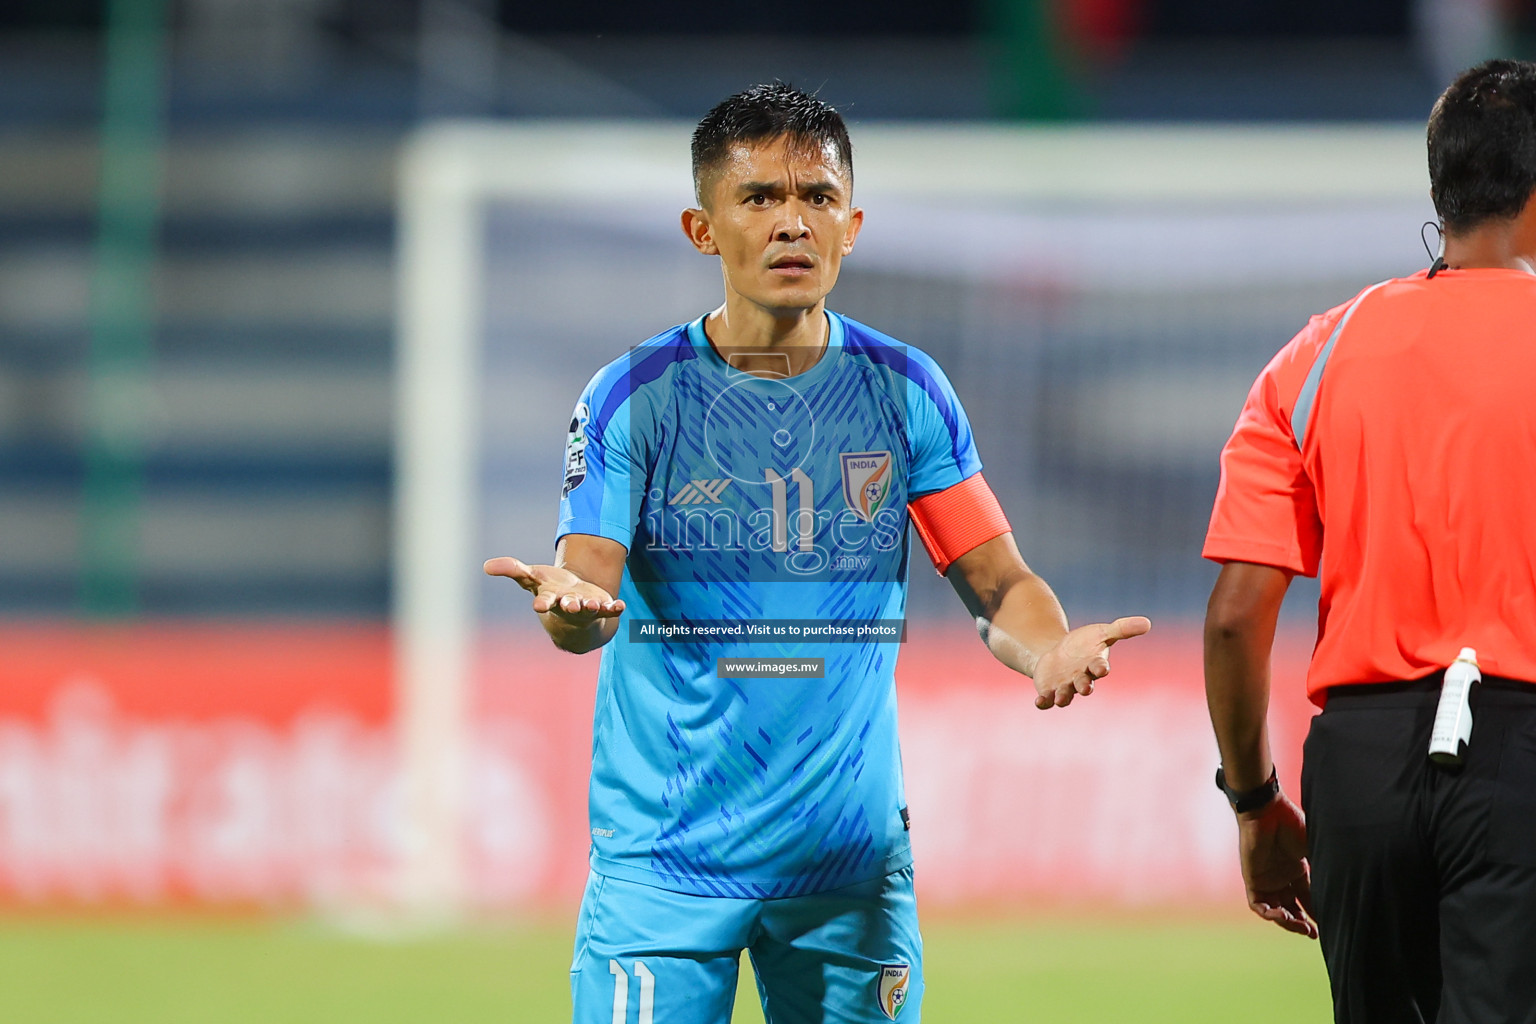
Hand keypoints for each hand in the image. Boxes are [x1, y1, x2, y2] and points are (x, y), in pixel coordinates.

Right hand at [483, 556, 624, 622]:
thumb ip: (512, 570)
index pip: (544, 601)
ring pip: (588, 610)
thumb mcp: (532, 578)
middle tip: (571, 605)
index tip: (539, 606)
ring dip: (592, 608)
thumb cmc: (551, 590)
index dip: (542, 603)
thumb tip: (486, 565)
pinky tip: (620, 606)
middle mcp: (567, 606)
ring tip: (595, 605)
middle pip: (568, 606)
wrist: (574, 607)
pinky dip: (614, 609)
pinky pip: (609, 610)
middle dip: (570, 605)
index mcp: (550, 599)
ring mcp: (585, 609)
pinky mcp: (602, 608)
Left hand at [1030, 616, 1150, 708]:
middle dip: (1084, 686)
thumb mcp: (1102, 633)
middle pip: (1084, 684)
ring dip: (1063, 697)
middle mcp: (1081, 678)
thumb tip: (1148, 622)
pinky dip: (1044, 702)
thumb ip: (1123, 629)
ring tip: (1060, 698)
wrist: (1059, 655)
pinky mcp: (1049, 690)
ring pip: (1065, 695)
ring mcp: (1065, 686)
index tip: (1101, 668)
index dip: (1100, 668)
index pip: (1099, 667)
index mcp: (1094, 665)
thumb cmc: (1085, 644)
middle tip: (1085, 688)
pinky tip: (1039, 701)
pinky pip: (1047, 700)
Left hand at [1237, 793, 1316, 938]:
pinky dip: (1269, 914)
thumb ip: (1325, 866)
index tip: (1327, 925)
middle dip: (1302, 923)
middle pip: (1291, 908)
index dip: (1315, 912)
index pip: (1307, 898)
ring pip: (1275, 910)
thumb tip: (1350, 880)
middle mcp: (1281, 876)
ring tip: (1301, 927)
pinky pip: (1258, 904)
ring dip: (1287, 922)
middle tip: (1313, 933)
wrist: (1267, 810)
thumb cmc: (1291, 823)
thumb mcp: (1314, 848)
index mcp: (1297, 869)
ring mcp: (1266, 878)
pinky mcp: (1252, 878)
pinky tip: (1283, 916)